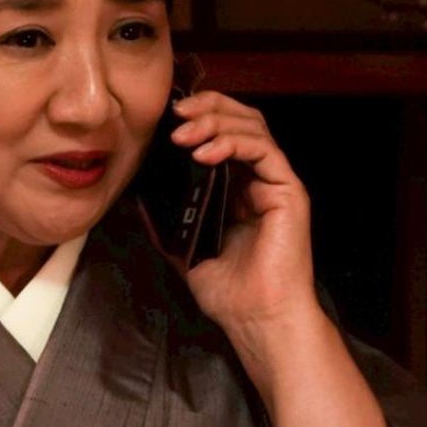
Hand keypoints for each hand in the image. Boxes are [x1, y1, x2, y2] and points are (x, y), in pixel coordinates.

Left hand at [170, 91, 318, 344]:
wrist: (255, 318)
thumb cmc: (228, 290)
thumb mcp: (183, 248)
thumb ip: (166, 221)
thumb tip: (137, 199)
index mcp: (237, 187)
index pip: (223, 133)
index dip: (199, 117)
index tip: (166, 118)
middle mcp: (259, 179)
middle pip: (241, 120)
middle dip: (207, 108)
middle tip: (175, 112)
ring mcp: (276, 183)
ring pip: (253, 128)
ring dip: (215, 122)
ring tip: (182, 133)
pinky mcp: (289, 191)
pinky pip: (264, 151)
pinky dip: (233, 143)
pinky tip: (204, 152)